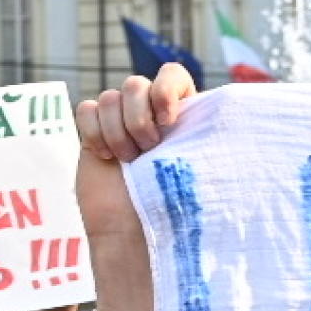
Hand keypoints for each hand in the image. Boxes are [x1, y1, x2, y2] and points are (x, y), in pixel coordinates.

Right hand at [75, 65, 198, 240]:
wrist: (135, 236)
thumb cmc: (175, 208)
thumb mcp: (196, 166)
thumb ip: (199, 133)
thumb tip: (223, 115)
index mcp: (180, 115)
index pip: (172, 74)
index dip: (165, 89)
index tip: (167, 121)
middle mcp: (149, 115)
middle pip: (135, 84)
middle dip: (138, 118)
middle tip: (147, 151)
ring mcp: (120, 124)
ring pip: (109, 97)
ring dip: (117, 131)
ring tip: (128, 162)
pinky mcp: (94, 134)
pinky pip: (86, 110)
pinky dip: (95, 132)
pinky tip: (106, 158)